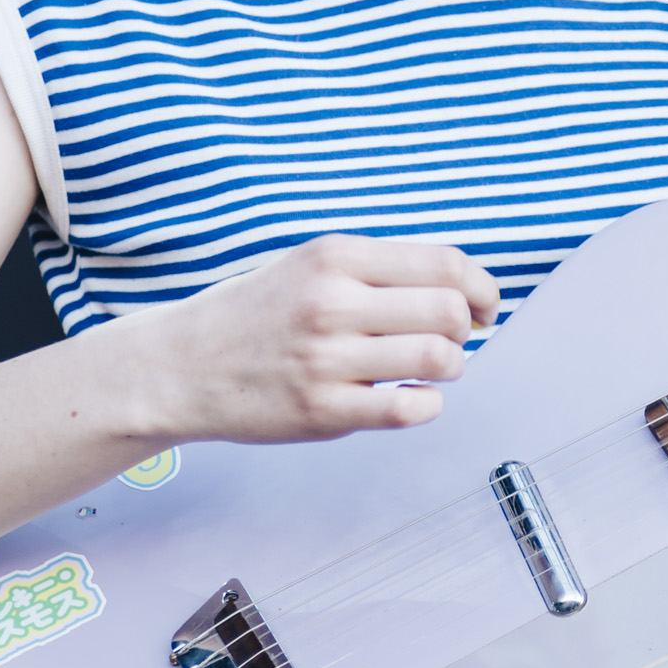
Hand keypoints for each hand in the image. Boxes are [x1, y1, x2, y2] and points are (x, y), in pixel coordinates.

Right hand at [129, 236, 501, 444]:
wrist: (182, 366)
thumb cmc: (255, 315)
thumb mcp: (310, 266)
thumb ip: (377, 269)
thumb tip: (460, 284)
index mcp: (336, 257)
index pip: (445, 263)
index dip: (482, 288)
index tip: (485, 306)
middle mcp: (332, 302)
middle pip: (450, 311)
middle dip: (467, 329)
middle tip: (454, 340)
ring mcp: (327, 359)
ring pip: (439, 359)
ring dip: (450, 368)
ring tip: (426, 369)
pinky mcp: (323, 410)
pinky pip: (409, 407)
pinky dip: (426, 404)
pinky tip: (407, 397)